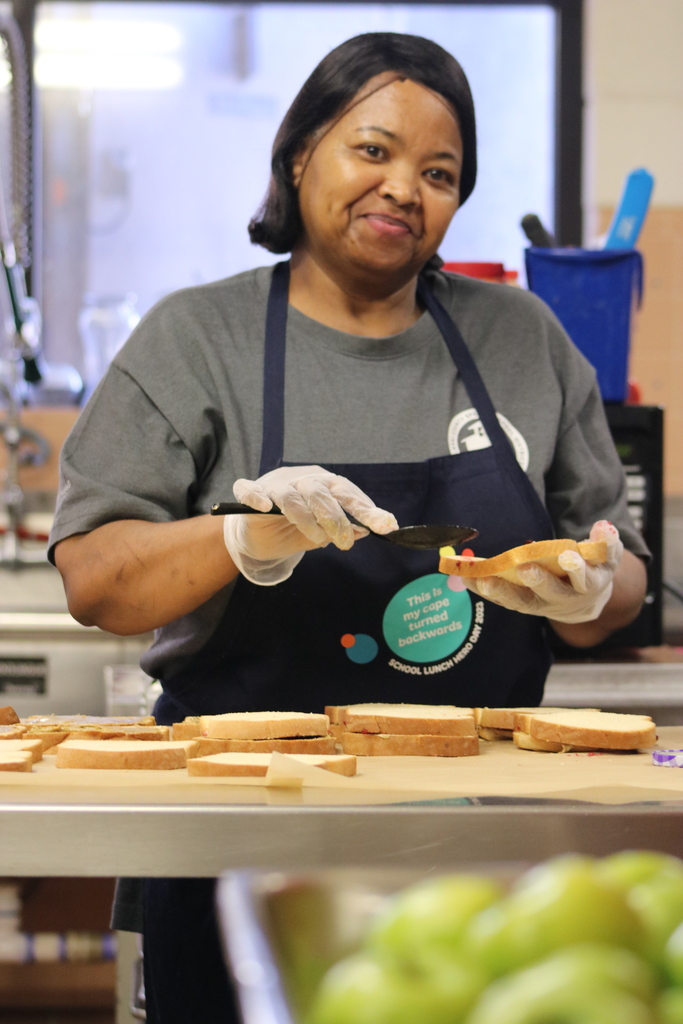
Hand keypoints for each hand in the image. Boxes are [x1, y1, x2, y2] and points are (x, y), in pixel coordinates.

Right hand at [223, 465, 397, 585]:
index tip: (386, 526)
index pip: (348, 494)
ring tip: (317, 539)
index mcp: (325, 484)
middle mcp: (302, 480)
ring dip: (306, 519)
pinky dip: (255, 497)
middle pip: (321, 493)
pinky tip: (265, 507)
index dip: (367, 509)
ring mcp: (275, 485)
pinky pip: (250, 490)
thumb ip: (343, 530)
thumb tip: (364, 531)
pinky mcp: (252, 494)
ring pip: (292, 496)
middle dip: (336, 519)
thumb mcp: (324, 533)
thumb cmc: (296, 530)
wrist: (261, 536)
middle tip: (345, 542)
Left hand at [464, 521, 623, 623]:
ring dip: (501, 590)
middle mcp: (563, 599)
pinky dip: (484, 590)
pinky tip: (466, 577)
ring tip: (483, 579)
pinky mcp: (522, 604)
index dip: (577, 569)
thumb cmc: (594, 569)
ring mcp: (541, 604)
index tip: (570, 557)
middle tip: (524, 568)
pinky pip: (501, 599)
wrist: (584, 601)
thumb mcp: (607, 556)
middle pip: (550, 593)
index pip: (584, 579)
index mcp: (588, 585)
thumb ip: (607, 542)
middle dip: (538, 581)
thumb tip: (603, 526)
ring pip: (521, 602)